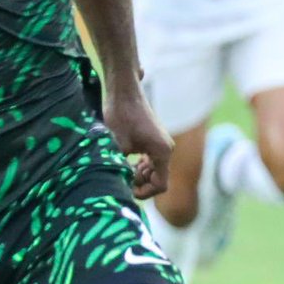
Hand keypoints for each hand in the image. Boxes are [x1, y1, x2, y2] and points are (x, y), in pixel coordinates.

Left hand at [103, 84, 172, 200]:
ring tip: (122, 167)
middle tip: (121, 176)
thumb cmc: (120, 116)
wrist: (123, 91)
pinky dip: (139, 165)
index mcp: (163, 152)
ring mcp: (161, 144)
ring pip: (154, 171)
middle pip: (159, 179)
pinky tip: (126, 159)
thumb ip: (122, 167)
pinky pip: (151, 161)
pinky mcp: (154, 140)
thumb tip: (118, 185)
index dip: (143, 192)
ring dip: (138, 174)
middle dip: (140, 183)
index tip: (126, 189)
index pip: (160, 185)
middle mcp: (166, 149)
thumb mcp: (118, 146)